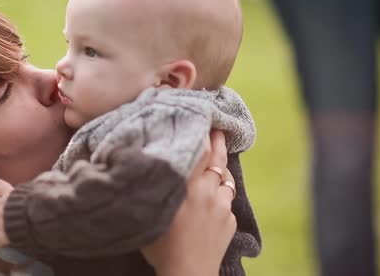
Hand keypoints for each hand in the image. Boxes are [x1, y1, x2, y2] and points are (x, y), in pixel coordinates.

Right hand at [141, 130, 235, 275]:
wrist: (187, 274)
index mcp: (187, 186)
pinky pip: (226, 200)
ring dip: (220, 170)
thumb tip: (149, 167)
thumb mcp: (151, 211)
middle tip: (218, 127)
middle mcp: (207, 191)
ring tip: (216, 161)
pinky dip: (220, 194)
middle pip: (216, 159)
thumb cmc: (161, 246)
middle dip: (217, 142)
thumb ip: (154, 187)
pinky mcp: (230, 220)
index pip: (198, 151)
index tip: (202, 119)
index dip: (202, 133)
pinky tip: (213, 196)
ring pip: (225, 179)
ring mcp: (222, 206)